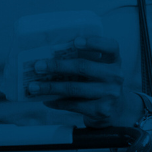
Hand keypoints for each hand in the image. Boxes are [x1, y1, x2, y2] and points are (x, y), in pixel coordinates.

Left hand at [29, 36, 143, 127]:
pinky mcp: (102, 110)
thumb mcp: (99, 68)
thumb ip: (84, 59)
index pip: (110, 47)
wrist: (117, 110)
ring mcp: (110, 94)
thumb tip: (46, 56)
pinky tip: (46, 100)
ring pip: (74, 88)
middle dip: (57, 66)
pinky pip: (74, 105)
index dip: (94, 42)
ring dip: (50, 87)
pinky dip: (57, 102)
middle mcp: (115, 76)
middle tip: (38, 66)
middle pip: (83, 67)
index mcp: (114, 61)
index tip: (75, 41)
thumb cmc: (100, 82)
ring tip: (34, 87)